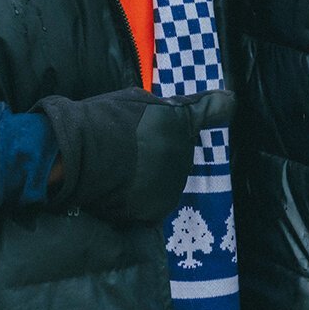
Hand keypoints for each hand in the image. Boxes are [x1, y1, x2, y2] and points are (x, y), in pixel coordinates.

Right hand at [38, 88, 235, 223]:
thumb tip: (180, 111)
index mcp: (180, 122)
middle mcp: (184, 154)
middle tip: (128, 149)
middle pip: (177, 154)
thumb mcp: (137, 99)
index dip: (221, 105)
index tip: (227, 102)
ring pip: (164, 180)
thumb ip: (165, 108)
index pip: (215, 109)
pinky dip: (137, 199)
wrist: (81, 155)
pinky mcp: (157, 210)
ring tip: (119, 171)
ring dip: (148, 177)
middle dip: (159, 152)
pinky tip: (117, 190)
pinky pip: (150, 203)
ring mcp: (173, 184)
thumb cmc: (103, 121)